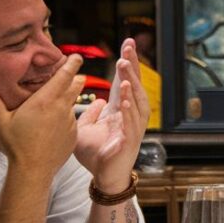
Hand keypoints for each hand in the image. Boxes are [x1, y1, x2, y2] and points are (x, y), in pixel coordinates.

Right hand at [0, 55, 83, 178]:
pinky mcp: (73, 134)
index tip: (76, 57)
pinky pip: (72, 121)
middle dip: (75, 78)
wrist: (33, 170)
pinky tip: (54, 124)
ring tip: (58, 101)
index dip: (72, 64)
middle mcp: (61, 108)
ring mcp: (70, 122)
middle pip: (75, 86)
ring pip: (73, 104)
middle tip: (75, 73)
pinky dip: (66, 118)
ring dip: (68, 100)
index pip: (64, 76)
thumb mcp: (0, 122)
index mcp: (45, 101)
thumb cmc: (16, 145)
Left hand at [75, 39, 150, 190]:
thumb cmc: (96, 156)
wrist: (102, 179)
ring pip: (137, 102)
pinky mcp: (130, 142)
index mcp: (121, 112)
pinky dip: (130, 110)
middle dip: (132, 67)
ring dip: (132, 84)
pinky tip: (126, 98)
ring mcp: (133, 129)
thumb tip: (97, 100)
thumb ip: (90, 114)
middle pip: (135, 87)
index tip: (127, 44)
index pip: (126, 82)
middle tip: (128, 48)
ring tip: (125, 68)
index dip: (127, 64)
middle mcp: (131, 117)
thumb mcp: (86, 129)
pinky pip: (132, 123)